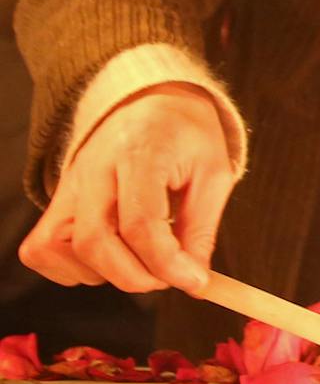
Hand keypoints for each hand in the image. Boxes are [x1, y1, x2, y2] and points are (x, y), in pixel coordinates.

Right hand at [19, 83, 233, 293]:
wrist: (150, 102)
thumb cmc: (185, 136)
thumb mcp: (214, 172)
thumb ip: (202, 227)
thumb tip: (193, 280)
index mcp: (139, 152)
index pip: (140, 222)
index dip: (166, 262)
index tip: (194, 281)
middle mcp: (92, 169)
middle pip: (94, 241)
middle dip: (134, 275)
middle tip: (168, 276)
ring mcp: (67, 185)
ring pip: (60, 248)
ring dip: (105, 272)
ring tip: (142, 258)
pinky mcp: (54, 200)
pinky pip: (42, 248)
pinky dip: (73, 267)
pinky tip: (111, 255)